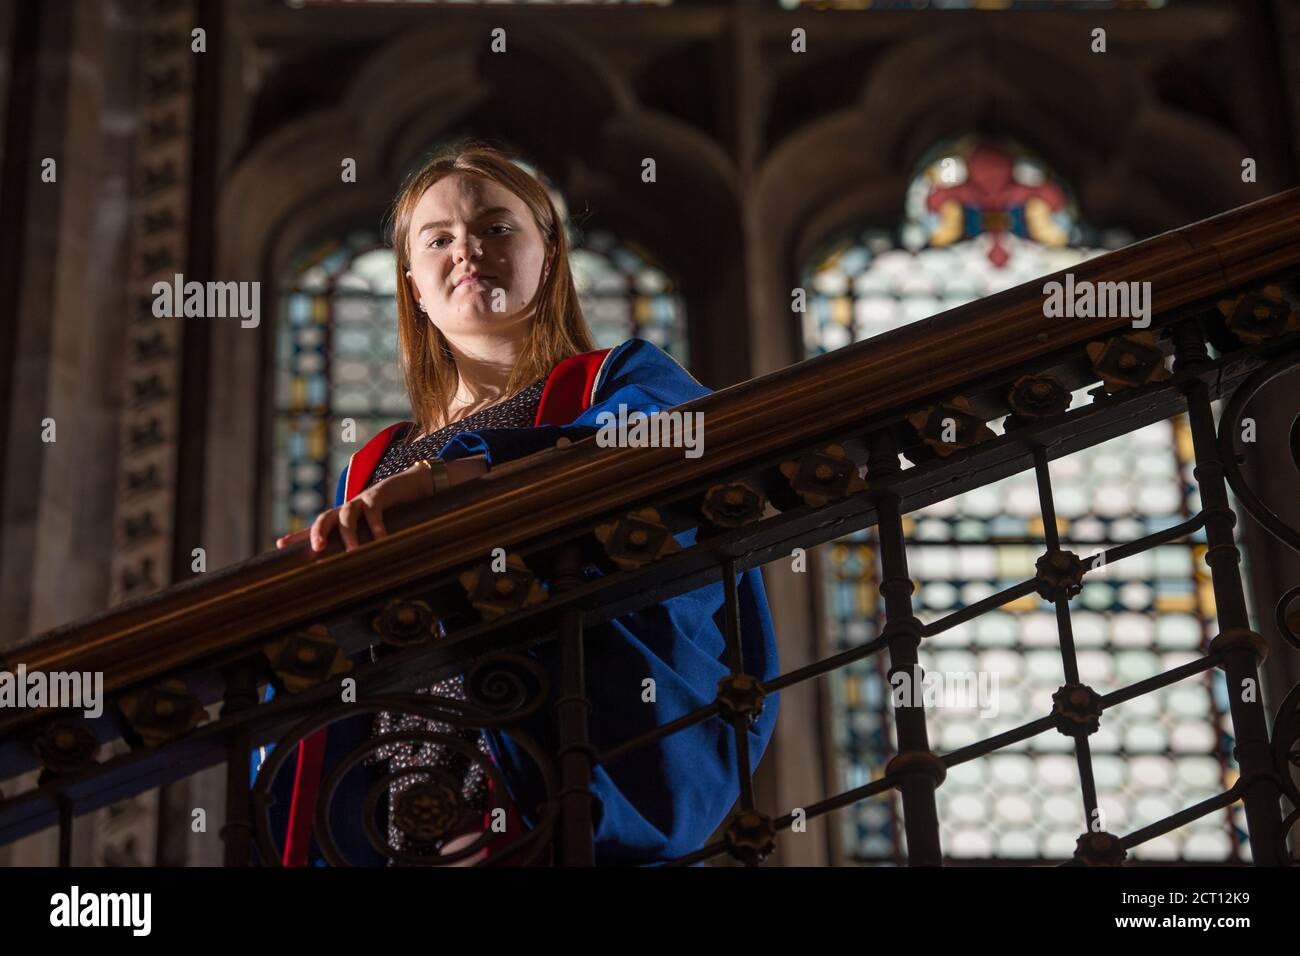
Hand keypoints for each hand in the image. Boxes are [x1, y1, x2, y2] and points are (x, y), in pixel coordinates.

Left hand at [275, 454, 488, 552]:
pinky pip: (374, 511)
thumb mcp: (373, 528)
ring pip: (346, 515)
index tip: (279, 544)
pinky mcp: (378, 495)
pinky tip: (382, 538)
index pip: (315, 526)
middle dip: (317, 533)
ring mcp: (361, 501)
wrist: (411, 486)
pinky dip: (377, 526)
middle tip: (316, 549)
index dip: (298, 535)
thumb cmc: (391, 512)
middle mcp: (347, 509)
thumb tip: (356, 569)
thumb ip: (364, 543)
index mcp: (342, 518)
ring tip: (352, 551)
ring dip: (348, 534)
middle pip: (324, 518)